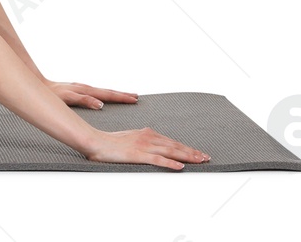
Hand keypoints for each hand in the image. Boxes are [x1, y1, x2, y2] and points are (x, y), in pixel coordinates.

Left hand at [46, 80, 138, 109]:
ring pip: (102, 90)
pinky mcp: (78, 89)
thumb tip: (100, 104)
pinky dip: (105, 94)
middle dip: (122, 95)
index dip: (121, 98)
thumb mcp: (67, 98)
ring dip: (115, 93)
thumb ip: (84, 100)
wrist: (39, 85)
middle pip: (107, 91)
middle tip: (137, 97)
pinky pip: (96, 91)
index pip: (108, 94)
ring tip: (128, 96)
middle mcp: (85, 88)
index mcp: (85, 91)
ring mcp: (82, 88)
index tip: (134, 99)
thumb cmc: (52, 94)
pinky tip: (107, 97)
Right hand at [82, 126, 208, 169]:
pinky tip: (180, 167)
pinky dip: (171, 163)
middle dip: (192, 152)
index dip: (186, 147)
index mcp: (145, 133)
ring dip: (187, 156)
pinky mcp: (138, 154)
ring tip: (199, 160)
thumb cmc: (109, 142)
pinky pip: (158, 159)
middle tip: (206, 157)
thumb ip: (142, 142)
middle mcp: (147, 137)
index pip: (170, 141)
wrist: (95, 142)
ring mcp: (143, 146)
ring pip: (170, 151)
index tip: (198, 152)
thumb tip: (152, 147)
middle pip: (174, 145)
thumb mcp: (129, 138)